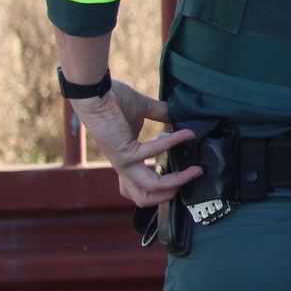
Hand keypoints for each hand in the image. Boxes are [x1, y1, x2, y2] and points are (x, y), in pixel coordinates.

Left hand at [72, 80, 198, 206]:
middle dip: (169, 195)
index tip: (180, 172)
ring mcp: (123, 162)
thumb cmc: (113, 99)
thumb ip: (161, 114)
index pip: (138, 187)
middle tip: (188, 179)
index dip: (159, 187)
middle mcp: (123, 165)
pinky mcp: (125, 152)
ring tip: (195, 171)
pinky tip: (187, 134)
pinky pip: (156, 153)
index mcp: (126, 159)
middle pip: (143, 198)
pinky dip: (175, 142)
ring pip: (151, 187)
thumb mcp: (143, 110)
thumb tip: (178, 114)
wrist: (95, 92)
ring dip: (177, 180)